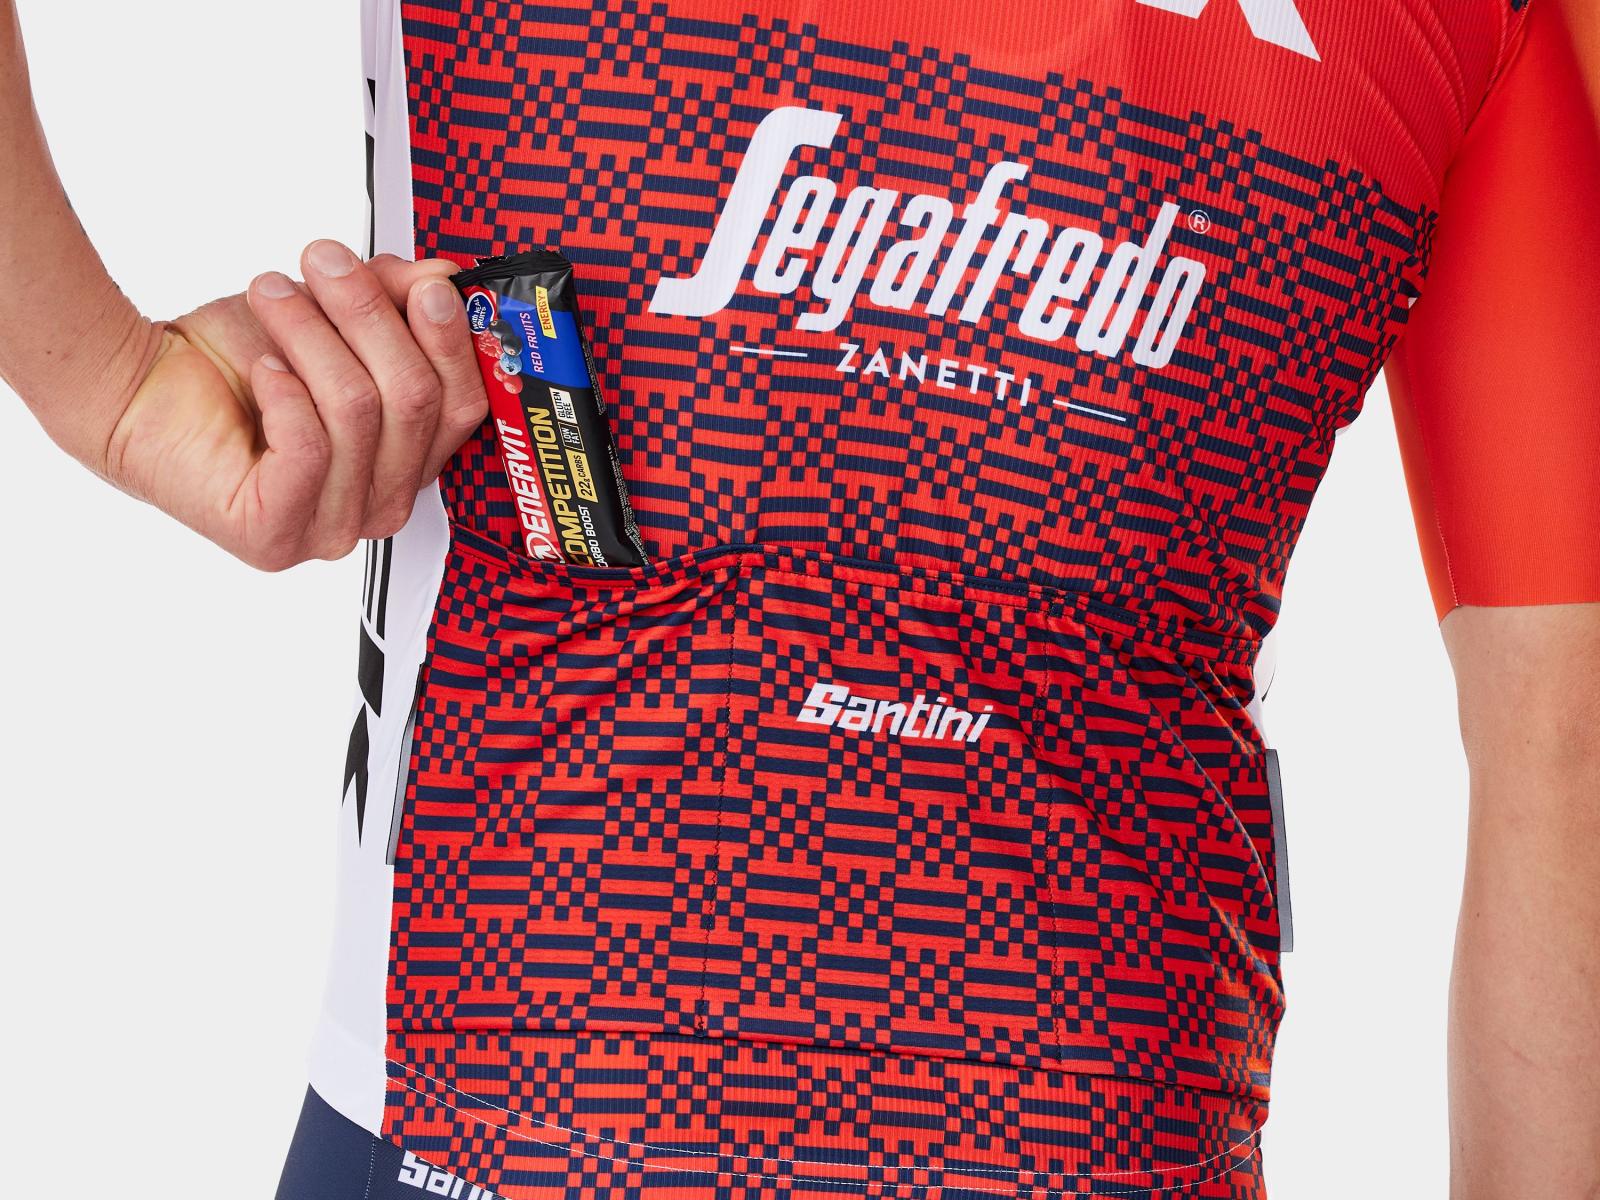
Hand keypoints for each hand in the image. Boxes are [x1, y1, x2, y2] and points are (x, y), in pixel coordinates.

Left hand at [103, 241, 486, 569]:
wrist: (137, 388)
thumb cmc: (233, 364)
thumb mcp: (330, 317)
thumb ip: (394, 301)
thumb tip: (442, 278)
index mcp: (406, 463)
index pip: (464, 408)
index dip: (451, 341)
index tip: (427, 284)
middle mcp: (378, 505)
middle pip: (415, 401)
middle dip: (368, 319)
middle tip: (324, 266)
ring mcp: (328, 529)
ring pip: (359, 411)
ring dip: (311, 336)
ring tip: (273, 297)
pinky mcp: (273, 533)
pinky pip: (308, 446)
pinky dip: (281, 390)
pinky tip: (262, 368)